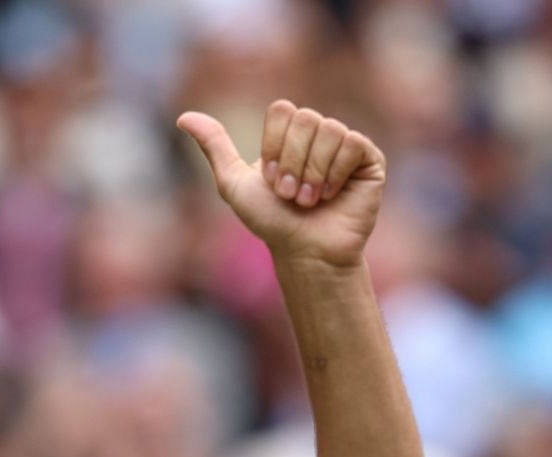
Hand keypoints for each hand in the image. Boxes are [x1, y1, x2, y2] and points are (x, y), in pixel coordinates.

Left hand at [177, 101, 384, 270]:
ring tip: (310, 200)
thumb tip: (182, 117)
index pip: (282, 110)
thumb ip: (214, 147)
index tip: (272, 181)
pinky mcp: (369, 159)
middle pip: (306, 118)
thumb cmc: (272, 222)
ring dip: (313, 172)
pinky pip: (353, 143)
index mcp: (289, 133)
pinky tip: (333, 195)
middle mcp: (318, 133)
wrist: (306, 251)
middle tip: (291, 196)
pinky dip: (337, 173)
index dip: (274, 147)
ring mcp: (345, 144)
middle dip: (292, 163)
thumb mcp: (234, 184)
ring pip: (330, 129)